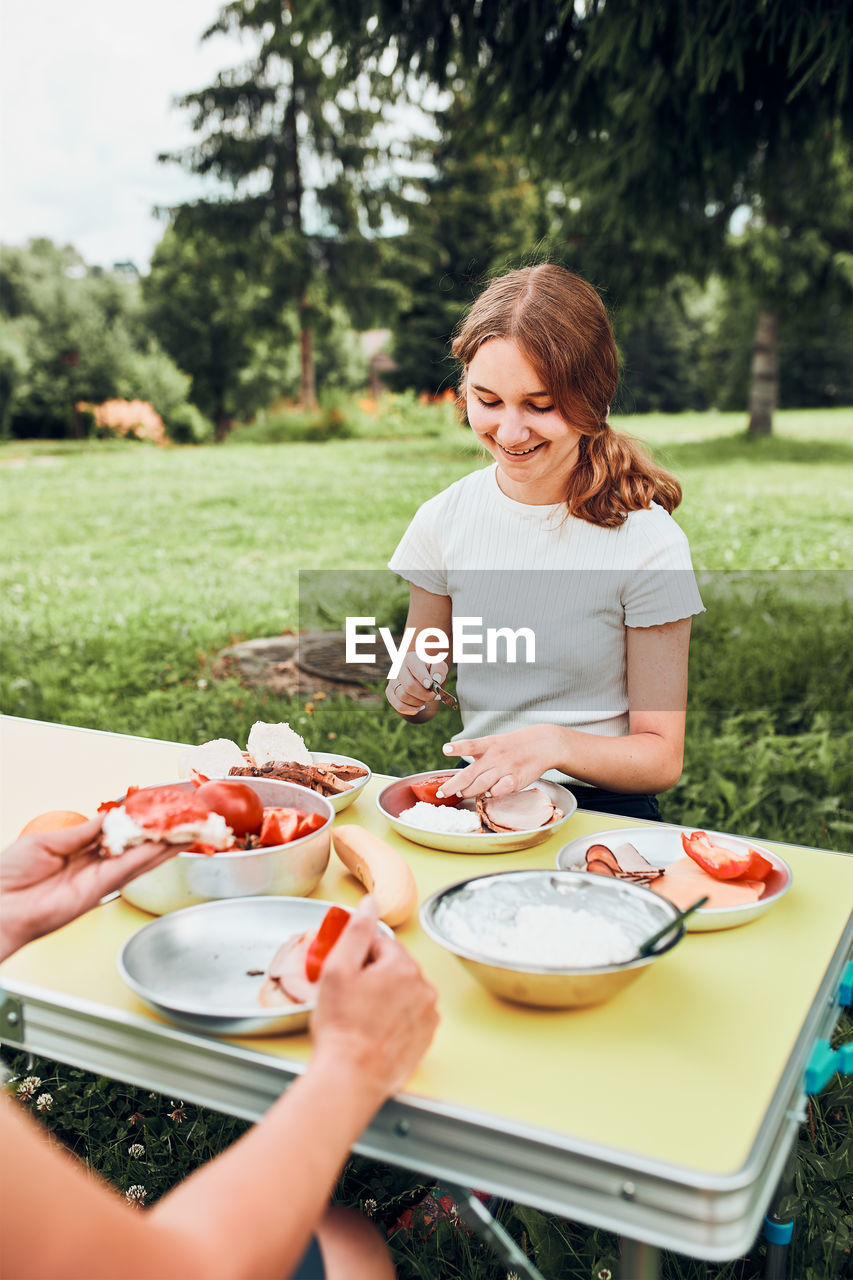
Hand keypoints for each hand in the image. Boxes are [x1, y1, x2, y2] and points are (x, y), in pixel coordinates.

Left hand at [0, 818, 182, 961]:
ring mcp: (98, 879)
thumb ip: (82, 832)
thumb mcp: (46, 842)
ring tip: (189, 828)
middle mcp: (92, 866)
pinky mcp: (98, 890)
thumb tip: (108, 817)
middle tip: (185, 818)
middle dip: (161, 832)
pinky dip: (151, 855)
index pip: (116, 832)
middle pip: (135, 846)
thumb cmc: (7, 877)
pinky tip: (169, 844)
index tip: (157, 807)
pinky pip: (130, 868)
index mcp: (76, 851)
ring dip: (166, 843)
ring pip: (141, 857)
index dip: (138, 820)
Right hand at [311, 898, 438, 1100]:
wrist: (351, 1076)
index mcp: (403, 966)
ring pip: (403, 991)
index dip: (358, 956)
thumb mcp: (338, 969)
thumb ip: (357, 931)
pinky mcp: (427, 1037)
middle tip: (349, 997)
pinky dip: (395, 1018)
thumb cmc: (342, 1027)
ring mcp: (428, 1014)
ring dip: (385, 996)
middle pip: (394, 967)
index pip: (381, 943)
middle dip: (373, 976)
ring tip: (361, 1017)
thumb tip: (369, 903)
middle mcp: (423, 987)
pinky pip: (410, 1014)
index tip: (346, 973)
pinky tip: (375, 1030)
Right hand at [385, 652, 448, 719]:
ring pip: (403, 696)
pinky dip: (411, 709)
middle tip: (435, 696)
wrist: (420, 674)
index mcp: (410, 659)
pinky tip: (420, 707)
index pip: (415, 668)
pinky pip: (399, 706)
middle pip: (409, 686)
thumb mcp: (438, 665)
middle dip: (425, 694)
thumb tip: (436, 679)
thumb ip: (439, 669)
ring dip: (419, 702)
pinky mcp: (390, 692)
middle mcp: (398, 668)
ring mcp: (392, 681)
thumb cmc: (430, 669)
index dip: (423, 678)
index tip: (430, 685)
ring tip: (426, 699)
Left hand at [439, 725, 557, 798]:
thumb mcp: (494, 741)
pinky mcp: (516, 779)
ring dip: (469, 791)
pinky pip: (500, 790)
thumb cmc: (513, 745)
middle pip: (470, 773)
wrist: (542, 744)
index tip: (445, 749)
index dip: (457, 748)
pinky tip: (487, 794)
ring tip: (461, 794)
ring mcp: (505, 768)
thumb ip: (478, 754)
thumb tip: (462, 772)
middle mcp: (495, 756)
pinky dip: (492, 794)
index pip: (470, 745)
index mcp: (488, 745)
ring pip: (482, 784)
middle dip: (454, 785)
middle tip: (442, 792)